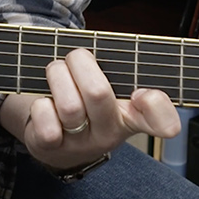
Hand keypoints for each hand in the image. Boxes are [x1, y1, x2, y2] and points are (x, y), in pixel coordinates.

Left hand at [0, 48, 180, 170]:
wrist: (58, 144)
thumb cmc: (88, 107)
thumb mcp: (112, 94)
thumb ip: (119, 72)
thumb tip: (100, 51)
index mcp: (132, 116)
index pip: (158, 118)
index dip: (156, 108)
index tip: (144, 95)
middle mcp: (109, 132)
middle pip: (98, 93)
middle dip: (80, 63)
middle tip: (76, 58)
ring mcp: (81, 143)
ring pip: (68, 105)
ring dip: (57, 77)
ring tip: (57, 74)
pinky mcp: (51, 147)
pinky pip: (45, 117)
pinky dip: (40, 104)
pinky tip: (45, 104)